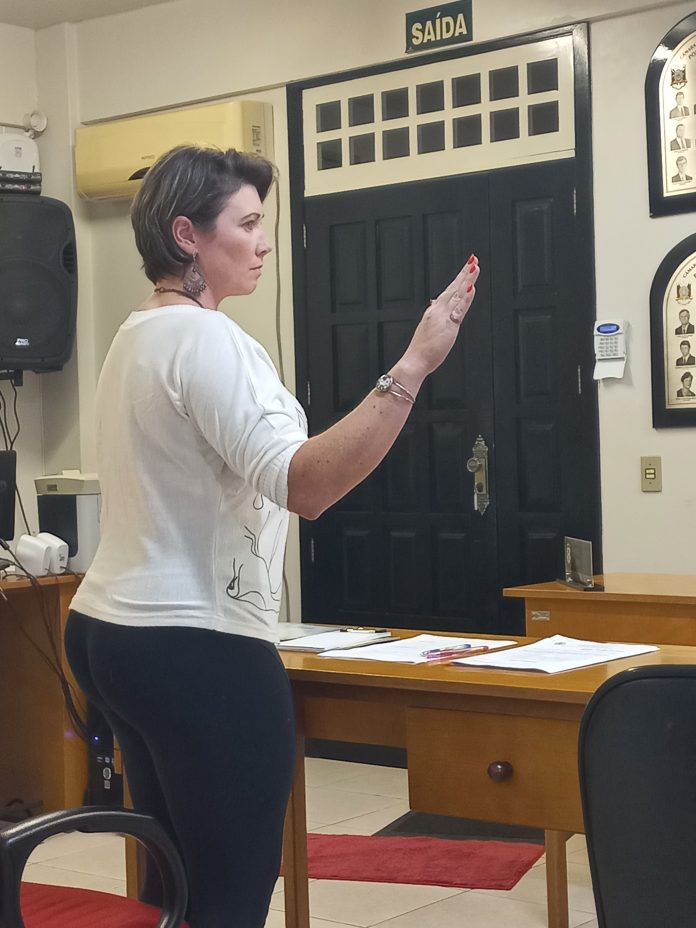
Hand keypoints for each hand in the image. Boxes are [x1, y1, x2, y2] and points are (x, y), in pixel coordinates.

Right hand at [400, 255, 479, 378]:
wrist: (414, 361)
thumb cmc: (421, 350)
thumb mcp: (427, 327)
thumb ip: (433, 314)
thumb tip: (434, 303)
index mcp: (434, 311)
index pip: (448, 291)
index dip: (458, 279)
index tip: (466, 268)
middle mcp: (438, 310)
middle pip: (454, 288)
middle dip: (464, 273)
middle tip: (473, 259)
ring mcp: (443, 317)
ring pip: (457, 294)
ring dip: (466, 279)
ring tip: (475, 267)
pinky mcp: (448, 326)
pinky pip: (459, 310)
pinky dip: (465, 298)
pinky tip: (471, 288)